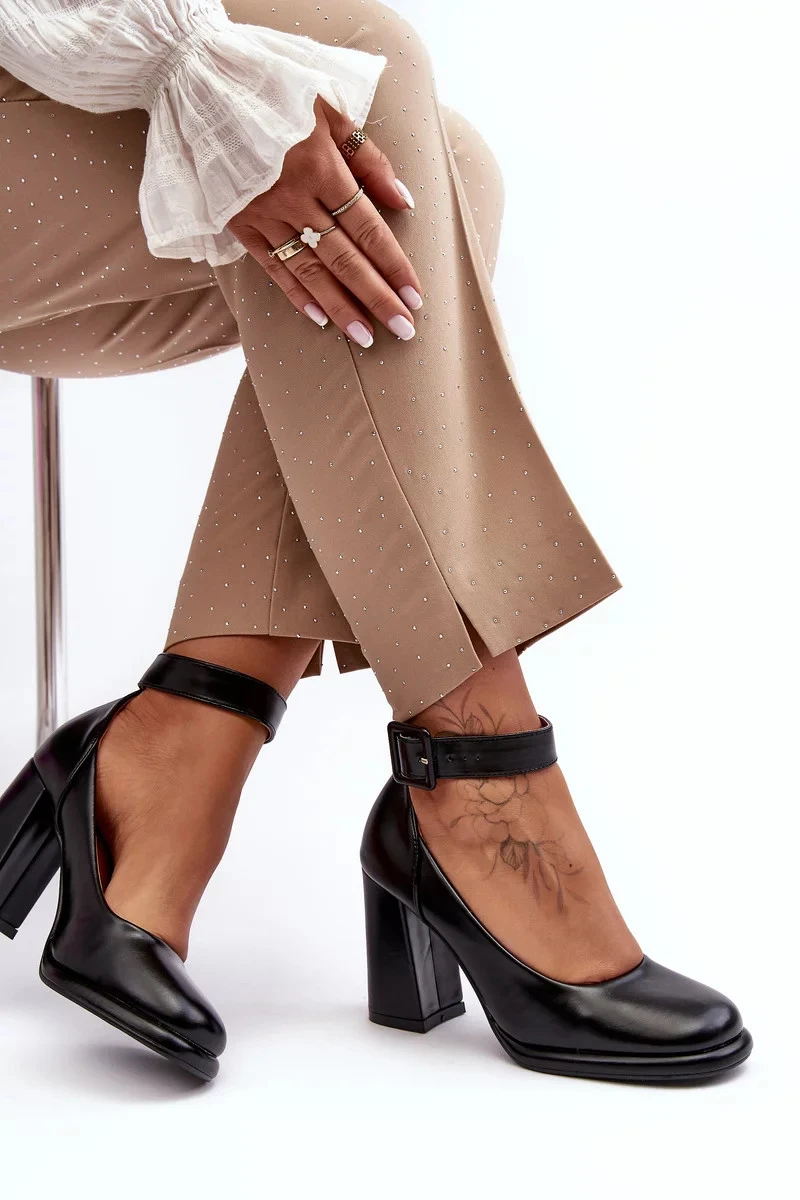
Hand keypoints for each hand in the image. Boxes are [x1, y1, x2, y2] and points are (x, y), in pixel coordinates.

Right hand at [227, 96, 421, 347]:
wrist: (202, 84)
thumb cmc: (276, 92)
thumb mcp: (328, 110)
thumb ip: (368, 157)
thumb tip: (402, 200)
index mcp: (320, 165)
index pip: (366, 226)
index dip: (393, 264)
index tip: (415, 295)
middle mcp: (292, 196)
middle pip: (343, 257)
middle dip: (376, 296)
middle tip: (403, 330)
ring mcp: (263, 213)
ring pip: (309, 270)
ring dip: (340, 308)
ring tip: (366, 337)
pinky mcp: (238, 222)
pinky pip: (271, 266)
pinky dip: (295, 294)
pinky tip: (319, 319)